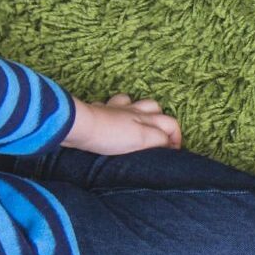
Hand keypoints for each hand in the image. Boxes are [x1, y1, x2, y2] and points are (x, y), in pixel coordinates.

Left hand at [64, 94, 181, 154]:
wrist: (79, 126)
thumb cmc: (111, 135)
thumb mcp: (142, 139)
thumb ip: (159, 139)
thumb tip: (168, 144)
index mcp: (146, 118)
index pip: (171, 123)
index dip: (176, 137)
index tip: (172, 152)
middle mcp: (132, 111)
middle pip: (154, 107)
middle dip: (160, 118)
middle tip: (157, 135)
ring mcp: (113, 109)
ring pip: (131, 101)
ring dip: (136, 108)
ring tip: (135, 121)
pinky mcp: (96, 111)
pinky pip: (107, 105)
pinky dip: (111, 109)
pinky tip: (109, 116)